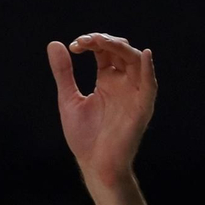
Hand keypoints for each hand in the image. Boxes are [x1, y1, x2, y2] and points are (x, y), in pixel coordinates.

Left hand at [47, 34, 156, 187]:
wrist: (95, 164)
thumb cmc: (84, 135)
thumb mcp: (68, 98)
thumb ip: (63, 72)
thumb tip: (55, 43)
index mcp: (107, 80)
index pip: (105, 51)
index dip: (92, 42)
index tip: (73, 46)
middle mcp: (123, 83)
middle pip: (121, 51)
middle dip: (104, 41)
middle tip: (84, 41)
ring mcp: (134, 93)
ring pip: (136, 61)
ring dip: (119, 47)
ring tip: (100, 41)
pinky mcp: (142, 107)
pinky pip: (150, 85)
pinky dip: (148, 68)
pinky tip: (143, 54)